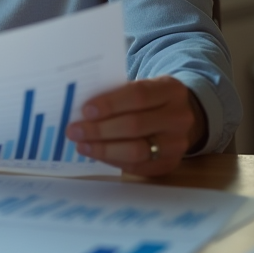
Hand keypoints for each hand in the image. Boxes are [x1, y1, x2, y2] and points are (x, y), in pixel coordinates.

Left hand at [64, 76, 206, 176]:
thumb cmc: (149, 99)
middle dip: (100, 129)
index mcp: (171, 90)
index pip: (139, 95)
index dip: (110, 103)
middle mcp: (179, 117)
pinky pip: (137, 166)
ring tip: (81, 145)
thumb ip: (118, 94)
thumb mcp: (142, 86)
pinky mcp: (170, 164)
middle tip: (74, 131)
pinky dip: (113, 160)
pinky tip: (96, 154)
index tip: (85, 110)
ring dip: (103, 149)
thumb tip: (82, 110)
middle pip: (135, 125)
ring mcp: (178, 144)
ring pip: (137, 150)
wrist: (178, 117)